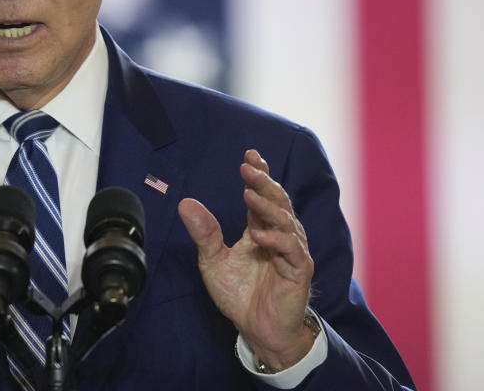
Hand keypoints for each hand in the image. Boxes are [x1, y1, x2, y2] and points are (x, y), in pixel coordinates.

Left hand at [178, 149, 313, 370]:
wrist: (256, 329)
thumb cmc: (239, 294)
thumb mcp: (213, 261)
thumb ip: (204, 233)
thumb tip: (185, 202)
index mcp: (260, 228)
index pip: (262, 195)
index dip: (259, 175)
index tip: (249, 155)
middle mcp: (279, 235)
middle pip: (277, 201)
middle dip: (264, 182)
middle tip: (248, 167)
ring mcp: (291, 252)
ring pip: (285, 220)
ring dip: (267, 206)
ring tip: (248, 194)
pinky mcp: (298, 271)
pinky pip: (290, 250)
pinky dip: (275, 240)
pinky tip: (258, 234)